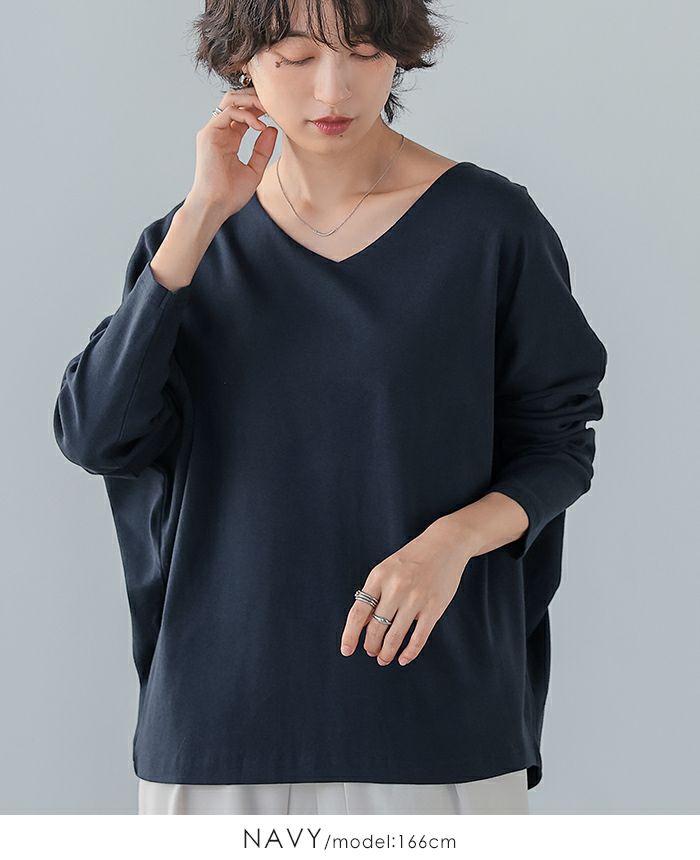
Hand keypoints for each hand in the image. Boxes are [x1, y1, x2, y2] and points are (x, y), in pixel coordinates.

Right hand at [188, 86, 277, 220]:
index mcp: (229, 139)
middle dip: (255, 98)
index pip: (243, 113)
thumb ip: (263, 150)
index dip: (260, 109)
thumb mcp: (255, 170)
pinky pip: (228, 113)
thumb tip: (272, 129)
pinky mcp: (208, 134)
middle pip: (235, 101)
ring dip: (251, 101)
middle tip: (274, 105)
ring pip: (230, 101)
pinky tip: (260, 127)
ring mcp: (212, 132)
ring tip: (268, 109)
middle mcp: (219, 132)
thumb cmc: (231, 194)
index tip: (277, 112)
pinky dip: (246, 115)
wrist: (215, 206)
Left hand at [339, 518, 471, 666]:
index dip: (350, 635)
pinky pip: (418, 638)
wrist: (445, 544)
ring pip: (395, 636)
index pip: (358, 612)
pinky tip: (404, 658)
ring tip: (384, 658)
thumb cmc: (412, 559)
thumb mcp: (386, 569)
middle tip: (372, 652)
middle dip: (371, 646)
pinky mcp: (434, 607)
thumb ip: (374, 594)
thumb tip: (363, 625)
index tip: (346, 650)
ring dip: (387, 652)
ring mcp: (415, 598)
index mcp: (379, 577)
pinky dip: (409, 653)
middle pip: (376, 628)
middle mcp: (395, 588)